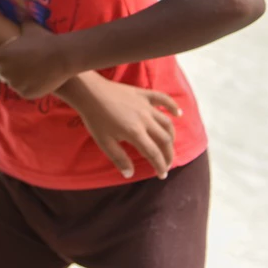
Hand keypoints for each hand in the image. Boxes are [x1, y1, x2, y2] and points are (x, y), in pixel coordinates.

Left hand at [0, 20, 73, 98]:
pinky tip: (41, 78)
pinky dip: (30, 88)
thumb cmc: (46, 40)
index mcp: (1, 55)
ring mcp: (14, 83)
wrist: (63, 56)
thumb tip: (19, 6)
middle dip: (11, 71)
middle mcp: (4, 71)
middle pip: (2, 74)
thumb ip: (21, 19)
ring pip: (14, 84)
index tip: (0, 64)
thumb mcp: (31, 28)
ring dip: (21, 80)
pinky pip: (24, 92)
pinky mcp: (25, 93)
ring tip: (36, 70)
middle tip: (26, 64)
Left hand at [63, 75, 180, 179]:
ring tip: (169, 145)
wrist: (89, 92)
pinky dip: (172, 106)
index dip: (160, 166)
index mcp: (135, 133)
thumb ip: (118, 158)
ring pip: (166, 123)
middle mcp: (145, 119)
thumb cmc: (94, 118)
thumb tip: (130, 174)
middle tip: (167, 164)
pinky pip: (162, 99)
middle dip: (168, 155)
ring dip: (171, 136)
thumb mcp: (104, 142)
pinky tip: (178, 114)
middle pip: (165, 140)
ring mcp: (146, 106)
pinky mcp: (143, 94)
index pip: (154, 154)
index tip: (162, 175)